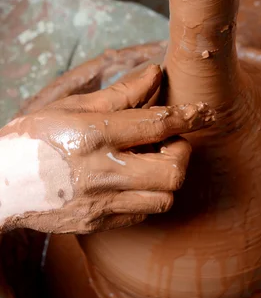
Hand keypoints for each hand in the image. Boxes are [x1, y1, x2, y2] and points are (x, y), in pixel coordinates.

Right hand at [0, 65, 213, 234]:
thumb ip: (120, 94)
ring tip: (151, 162)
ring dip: (167, 177)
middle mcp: (101, 172)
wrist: (1, 186)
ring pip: (164, 198)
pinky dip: (148, 195)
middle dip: (181, 153)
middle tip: (169, 142)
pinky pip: (143, 213)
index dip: (188, 117)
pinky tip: (133, 181)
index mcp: (93, 135)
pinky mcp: (99, 224)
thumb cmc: (33, 138)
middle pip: (172, 172)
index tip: (204, 112)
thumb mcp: (73, 107)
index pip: (156, 125)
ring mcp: (100, 203)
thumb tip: (155, 73)